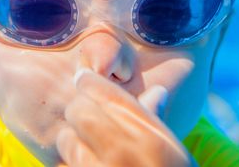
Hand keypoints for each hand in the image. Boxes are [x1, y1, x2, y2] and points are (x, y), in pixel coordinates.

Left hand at [56, 68, 195, 166]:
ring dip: (72, 142)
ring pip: (65, 139)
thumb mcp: (173, 154)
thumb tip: (157, 91)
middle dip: (80, 111)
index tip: (83, 80)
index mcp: (149, 138)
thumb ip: (156, 122)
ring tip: (88, 150)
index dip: (89, 82)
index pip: (105, 92)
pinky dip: (70, 166)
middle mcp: (122, 153)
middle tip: (86, 117)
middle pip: (79, 110)